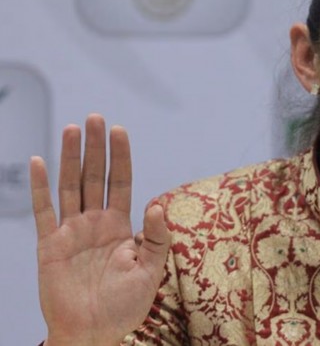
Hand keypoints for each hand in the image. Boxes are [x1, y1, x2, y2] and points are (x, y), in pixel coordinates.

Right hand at [30, 114, 170, 345]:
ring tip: (73, 129)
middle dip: (96, 147)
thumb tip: (158, 204)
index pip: (121, 182)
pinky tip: (39, 161)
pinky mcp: (50, 245)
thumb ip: (156, 238)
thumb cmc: (124, 306)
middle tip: (96, 117)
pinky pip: (43, 211)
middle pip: (95, 177)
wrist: (93, 333)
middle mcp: (95, 223)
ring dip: (71, 157)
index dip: (121, 157)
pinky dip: (40, 187)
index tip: (120, 130)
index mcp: (120, 226)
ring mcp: (71, 232)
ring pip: (71, 186)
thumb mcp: (151, 270)